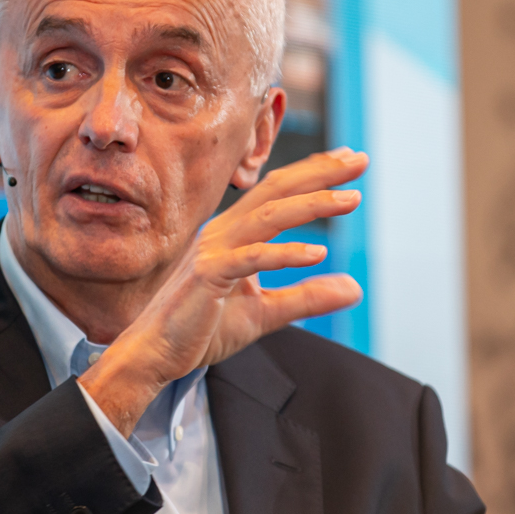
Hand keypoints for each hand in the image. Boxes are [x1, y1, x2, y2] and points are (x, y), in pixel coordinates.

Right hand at [79, 147, 363, 433]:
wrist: (155, 354)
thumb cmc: (201, 329)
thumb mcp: (266, 312)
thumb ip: (309, 297)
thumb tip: (356, 288)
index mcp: (234, 233)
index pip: (278, 193)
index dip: (314, 174)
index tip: (349, 161)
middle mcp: (224, 232)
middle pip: (277, 190)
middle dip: (320, 173)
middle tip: (359, 160)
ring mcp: (214, 250)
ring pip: (270, 216)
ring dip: (313, 204)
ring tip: (351, 200)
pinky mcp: (209, 275)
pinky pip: (252, 257)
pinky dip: (286, 252)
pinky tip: (318, 253)